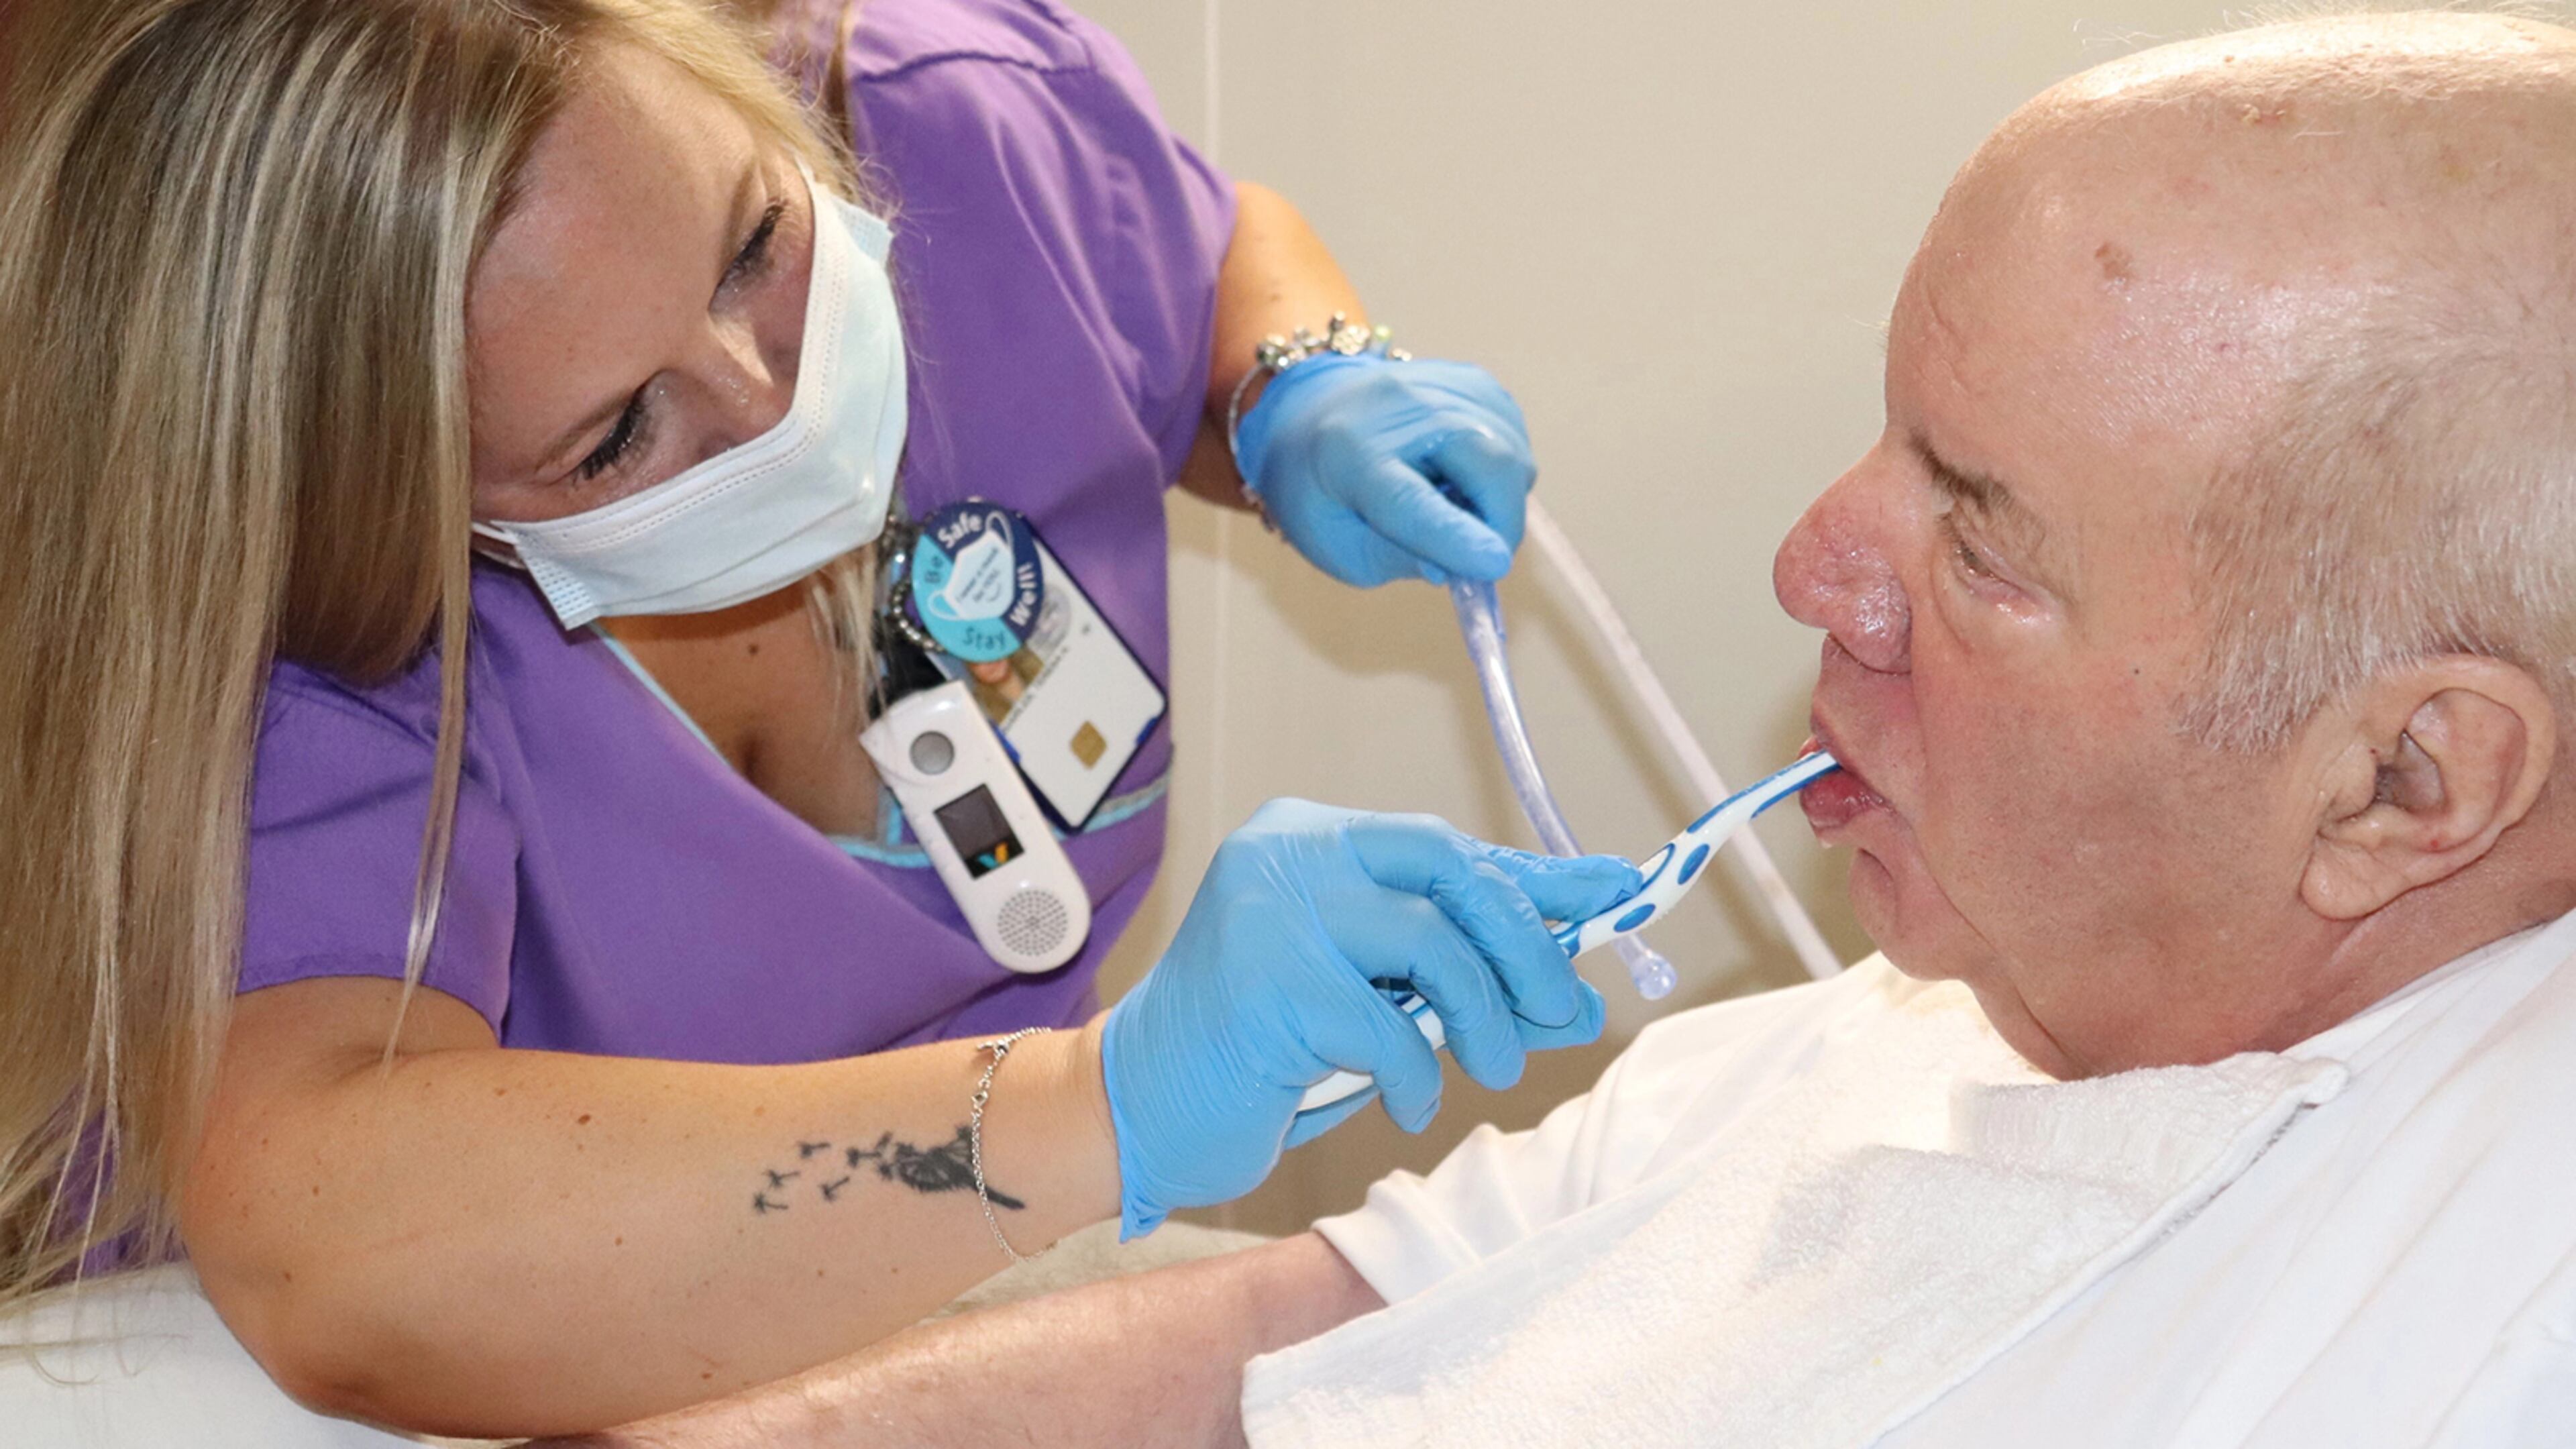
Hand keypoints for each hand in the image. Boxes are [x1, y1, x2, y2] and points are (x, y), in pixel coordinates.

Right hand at [1100, 799, 1636, 1236]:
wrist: (1134, 1105)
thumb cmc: (1255, 1049)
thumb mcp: (1369, 992)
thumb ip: (1456, 972)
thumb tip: (1577, 991)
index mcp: (1310, 836)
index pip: (1449, 847)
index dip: (1538, 876)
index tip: (1615, 893)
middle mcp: (1285, 854)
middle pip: (1452, 872)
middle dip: (1526, 944)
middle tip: (1561, 1009)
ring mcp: (1270, 914)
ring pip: (1433, 947)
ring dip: (1485, 1018)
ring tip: (1493, 1066)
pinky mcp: (1266, 987)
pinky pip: (1389, 1030)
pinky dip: (1416, 1077)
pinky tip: (1405, 1100)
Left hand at [1230, 355, 1534, 587]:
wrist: (1313, 409)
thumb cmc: (1322, 489)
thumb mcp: (1336, 546)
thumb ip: (1397, 560)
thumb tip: (1463, 568)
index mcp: (1348, 454)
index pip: (1409, 499)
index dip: (1453, 534)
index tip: (1494, 565)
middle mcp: (1398, 406)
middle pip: (1487, 463)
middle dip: (1503, 524)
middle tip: (1483, 559)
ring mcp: (1442, 384)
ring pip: (1512, 456)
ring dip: (1498, 500)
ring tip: (1450, 503)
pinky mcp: (1474, 381)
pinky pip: (1514, 441)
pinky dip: (1500, 473)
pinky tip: (1460, 473)